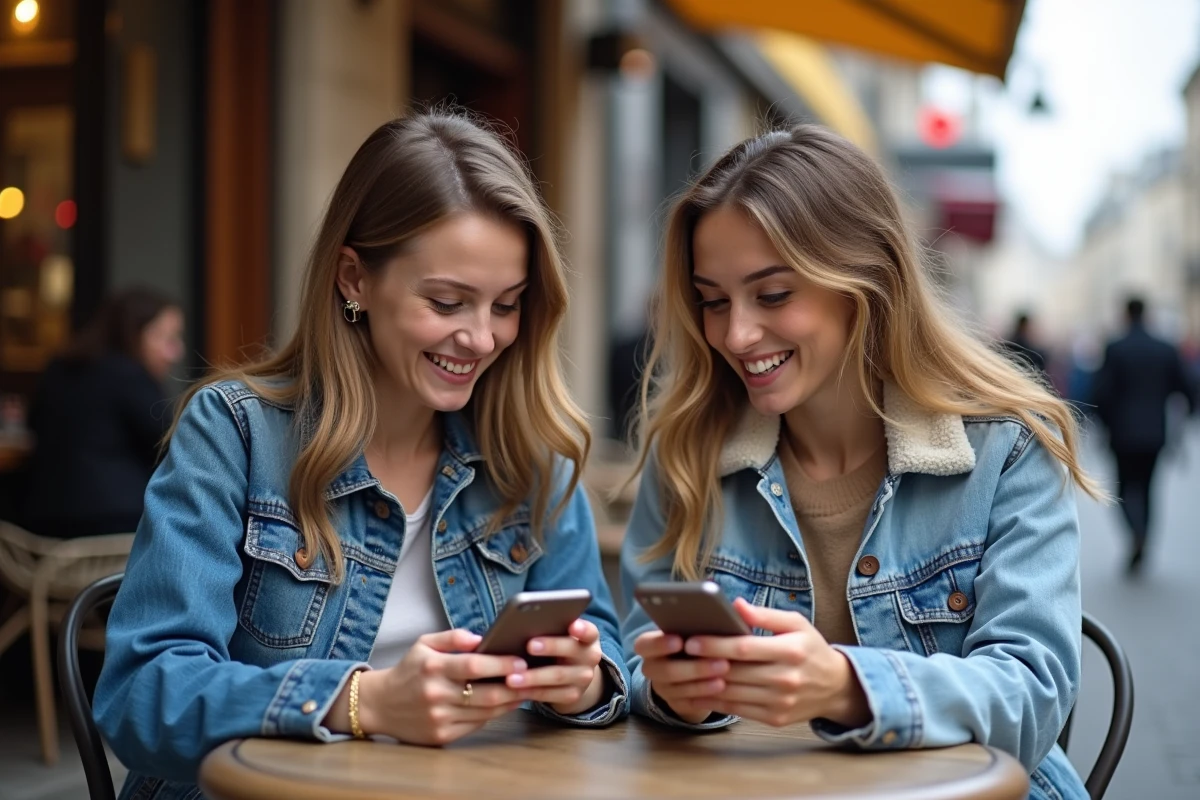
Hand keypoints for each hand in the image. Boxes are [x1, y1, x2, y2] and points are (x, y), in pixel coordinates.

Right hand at [347, 629, 527, 745]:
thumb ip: (452, 637)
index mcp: (433, 667)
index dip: (501, 664)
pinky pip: (475, 725)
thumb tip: (481, 637)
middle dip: (514, 687)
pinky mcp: (441, 736)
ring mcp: (438, 718)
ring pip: (484, 712)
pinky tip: (505, 705)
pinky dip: (493, 715)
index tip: (521, 661)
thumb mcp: (424, 644)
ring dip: (509, 702)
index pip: (473, 666)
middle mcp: (436, 694)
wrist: (379, 705)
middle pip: (485, 693)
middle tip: (534, 678)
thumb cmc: (408, 670)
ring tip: (526, 691)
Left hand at [507, 619, 605, 715]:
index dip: (582, 628)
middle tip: (529, 645)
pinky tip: (515, 690)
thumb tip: (524, 622)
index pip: (589, 631)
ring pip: (558, 675)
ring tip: (512, 677)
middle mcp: (590, 657)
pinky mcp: (573, 695)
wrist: (574, 677)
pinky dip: (531, 692)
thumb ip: (552, 628)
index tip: (572, 625)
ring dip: (533, 677)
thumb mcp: (562, 636)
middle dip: (550, 647)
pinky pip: (550, 694)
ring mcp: (584, 678)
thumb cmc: (560, 648)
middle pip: (572, 650)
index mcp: (589, 637)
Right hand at [634, 630, 729, 724]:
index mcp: (649, 646)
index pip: (644, 645)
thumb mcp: (692, 630)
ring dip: (704, 682)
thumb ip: (698, 622)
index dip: (659, 644)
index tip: (679, 640)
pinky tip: (723, 687)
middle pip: (665, 670)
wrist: (691, 671)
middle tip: (722, 661)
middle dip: (694, 667)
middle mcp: (652, 668)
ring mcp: (663, 689)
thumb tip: (727, 607)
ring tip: (726, 672)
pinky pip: (689, 703)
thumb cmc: (694, 641)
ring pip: (678, 689)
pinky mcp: (677, 704)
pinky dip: (706, 695)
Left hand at [672, 599, 869, 728]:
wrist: (836, 687)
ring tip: (682, 672)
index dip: (715, 645)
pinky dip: (716, 701)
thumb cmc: (810, 649)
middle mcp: (786, 678)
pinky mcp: (775, 718)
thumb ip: (765, 615)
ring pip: (733, 693)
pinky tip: (699, 690)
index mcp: (790, 651)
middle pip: (734, 672)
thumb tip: (735, 605)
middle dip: (703, 664)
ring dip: (704, 684)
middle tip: (677, 656)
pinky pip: (738, 710)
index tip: (691, 640)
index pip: (744, 648)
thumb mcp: (796, 624)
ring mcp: (780, 701)